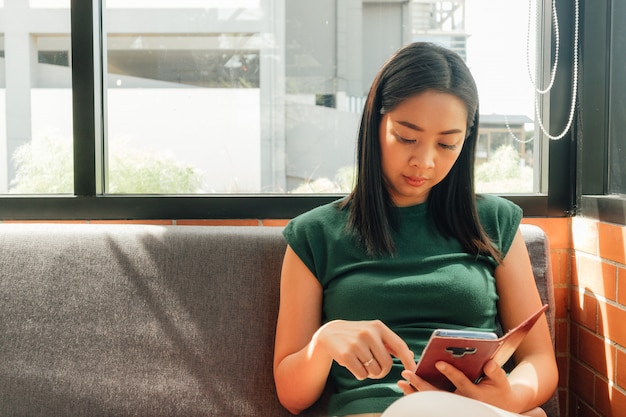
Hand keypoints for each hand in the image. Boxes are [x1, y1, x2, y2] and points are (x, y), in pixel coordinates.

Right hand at [314, 319, 415, 380]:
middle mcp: (368, 333)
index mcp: (378, 327)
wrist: (329, 333)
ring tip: (362, 364)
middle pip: (387, 364)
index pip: (399, 345)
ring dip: (370, 373)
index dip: (408, 360)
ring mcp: (356, 343)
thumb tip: (411, 355)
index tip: (412, 370)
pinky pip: (361, 374)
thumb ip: (391, 344)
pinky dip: (360, 375)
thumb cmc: (357, 336)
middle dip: (382, 371)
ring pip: (374, 371)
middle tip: (376, 370)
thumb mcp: (373, 333)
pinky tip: (354, 366)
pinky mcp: (346, 354)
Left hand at [399, 360, 520, 411]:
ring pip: (431, 399)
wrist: (500, 406)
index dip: (450, 372)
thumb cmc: (499, 389)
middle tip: (407, 374)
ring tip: (401, 381)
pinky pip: (430, 400)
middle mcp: (461, 401)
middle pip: (438, 394)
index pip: (461, 382)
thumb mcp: (501, 381)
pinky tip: (405, 386)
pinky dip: (417, 394)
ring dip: (415, 391)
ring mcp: (453, 404)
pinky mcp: (447, 404)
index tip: (438, 363)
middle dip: (421, 384)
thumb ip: (495, 372)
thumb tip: (489, 363)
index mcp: (474, 394)